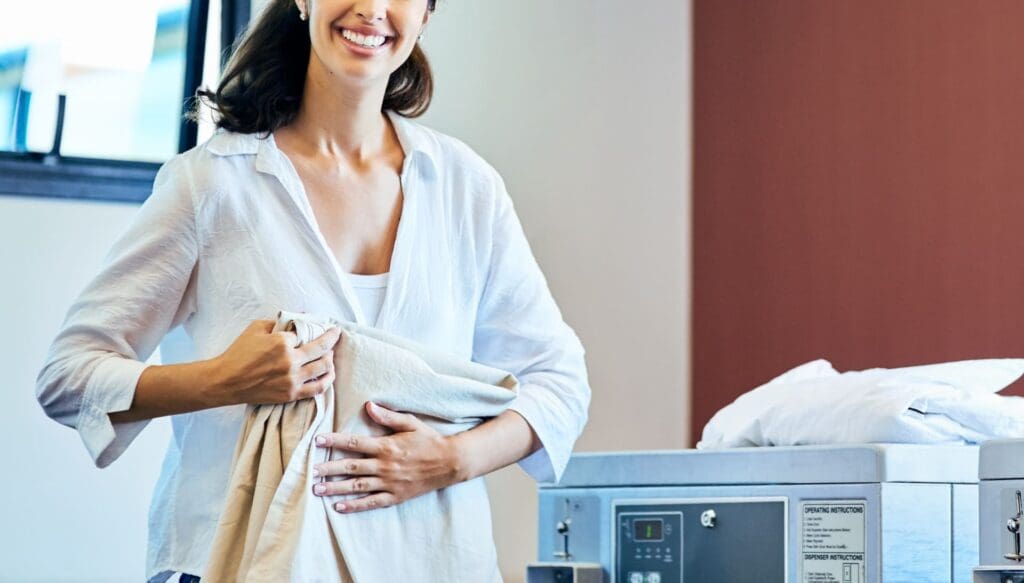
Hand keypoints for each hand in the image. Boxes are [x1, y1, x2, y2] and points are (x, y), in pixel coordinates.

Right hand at [208, 319, 340, 406]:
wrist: (226, 381)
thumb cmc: (238, 353)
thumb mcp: (256, 328)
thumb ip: (278, 322)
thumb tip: (297, 318)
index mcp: (282, 342)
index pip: (306, 333)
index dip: (314, 329)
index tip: (322, 326)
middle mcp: (290, 361)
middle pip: (322, 350)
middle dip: (331, 341)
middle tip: (334, 336)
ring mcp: (292, 379)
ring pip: (324, 368)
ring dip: (331, 359)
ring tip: (330, 355)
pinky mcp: (291, 394)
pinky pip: (317, 388)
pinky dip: (327, 380)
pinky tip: (329, 374)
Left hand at [310, 401, 465, 512]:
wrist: (450, 463)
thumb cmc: (429, 441)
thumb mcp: (411, 423)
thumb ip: (388, 417)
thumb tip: (368, 406)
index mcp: (386, 446)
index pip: (354, 442)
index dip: (334, 441)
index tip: (317, 441)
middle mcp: (385, 465)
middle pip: (351, 467)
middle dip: (328, 468)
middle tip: (310, 471)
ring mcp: (389, 482)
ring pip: (357, 486)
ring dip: (336, 488)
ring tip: (317, 489)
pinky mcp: (395, 496)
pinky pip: (372, 502)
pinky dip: (355, 506)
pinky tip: (339, 507)